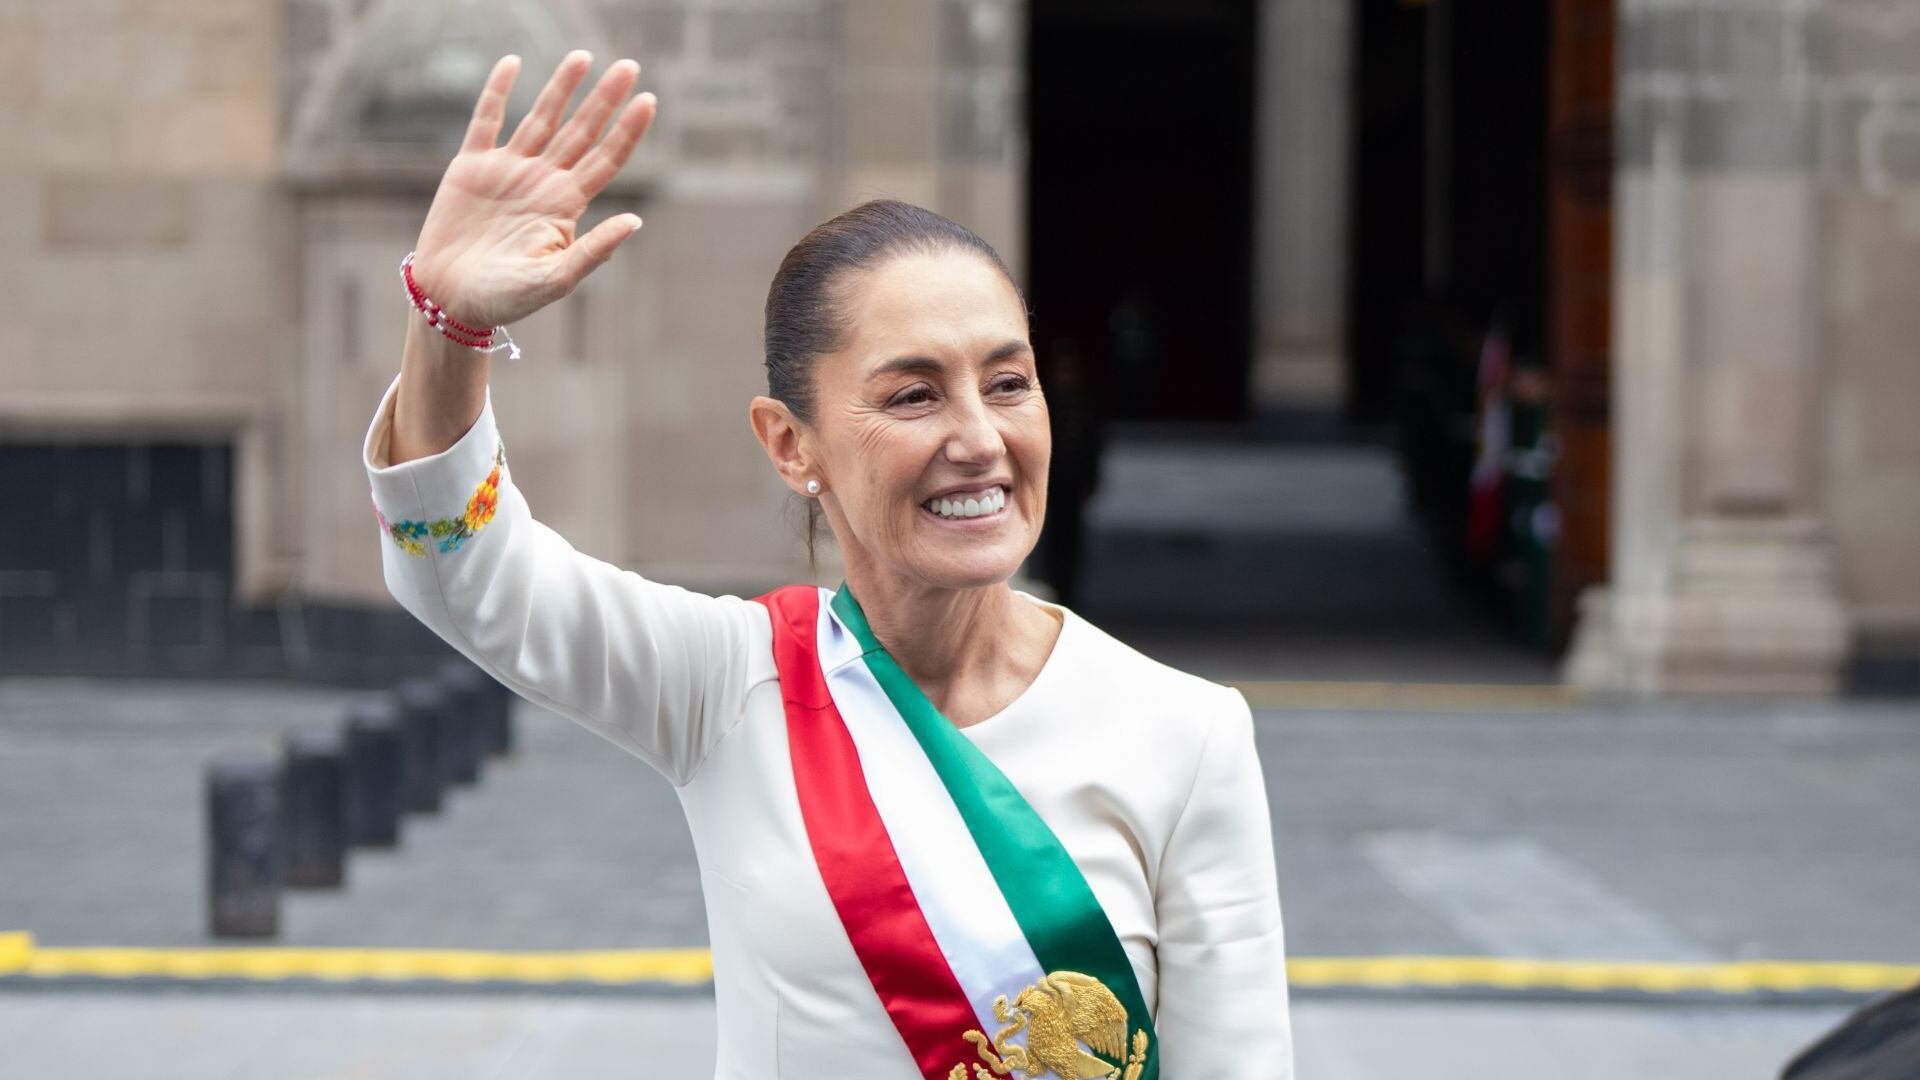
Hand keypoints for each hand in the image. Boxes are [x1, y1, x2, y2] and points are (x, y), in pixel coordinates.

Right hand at [409, 51, 656, 329]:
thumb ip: (593, 250)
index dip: (627, 131)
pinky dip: (497, 91)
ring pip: (541, 118)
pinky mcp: (471, 167)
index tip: (649, 102)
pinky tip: (513, 63)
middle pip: (581, 131)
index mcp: (566, 206)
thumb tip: (636, 221)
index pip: (605, 160)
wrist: (450, 300)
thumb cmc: (505, 299)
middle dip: (604, 100)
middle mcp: (543, 182)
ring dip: (561, 88)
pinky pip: (487, 120)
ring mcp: (508, 170)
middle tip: (629, 67)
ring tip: (583, 58)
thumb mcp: (555, 279)